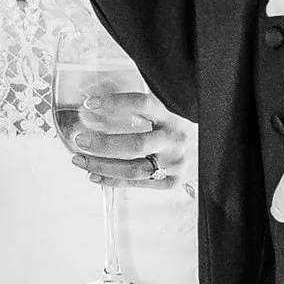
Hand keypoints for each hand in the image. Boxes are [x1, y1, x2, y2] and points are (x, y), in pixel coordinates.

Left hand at [66, 80, 188, 190]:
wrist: (203, 142)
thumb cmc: (169, 124)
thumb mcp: (157, 106)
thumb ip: (130, 103)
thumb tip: (92, 100)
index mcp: (171, 114)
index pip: (143, 104)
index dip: (115, 103)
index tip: (89, 104)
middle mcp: (175, 139)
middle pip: (137, 144)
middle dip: (103, 143)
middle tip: (80, 139)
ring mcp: (176, 163)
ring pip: (134, 169)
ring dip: (102, 165)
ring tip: (79, 159)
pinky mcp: (173, 180)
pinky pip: (137, 183)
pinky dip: (112, 180)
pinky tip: (94, 175)